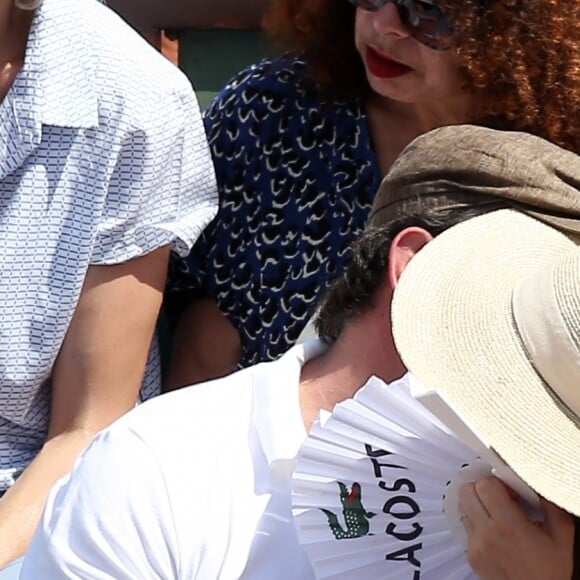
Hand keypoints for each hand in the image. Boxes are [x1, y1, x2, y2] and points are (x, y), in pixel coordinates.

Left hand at [458, 477, 573, 579]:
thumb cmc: (552, 572)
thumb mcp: (561, 536)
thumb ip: (551, 505)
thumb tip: (538, 484)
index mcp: (509, 526)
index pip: (485, 486)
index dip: (498, 482)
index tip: (510, 489)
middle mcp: (486, 534)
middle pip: (466, 492)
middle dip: (482, 488)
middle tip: (499, 496)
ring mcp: (475, 546)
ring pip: (462, 508)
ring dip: (476, 504)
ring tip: (495, 512)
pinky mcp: (471, 557)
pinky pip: (465, 528)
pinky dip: (475, 522)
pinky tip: (493, 530)